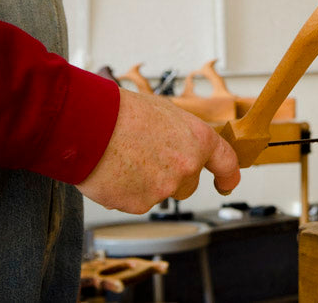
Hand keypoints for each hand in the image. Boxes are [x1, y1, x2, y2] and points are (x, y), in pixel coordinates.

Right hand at [77, 88, 240, 213]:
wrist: (89, 124)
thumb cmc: (123, 112)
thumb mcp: (166, 113)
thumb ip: (184, 136)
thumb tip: (186, 147)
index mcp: (200, 140)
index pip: (227, 164)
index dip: (228, 176)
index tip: (226, 183)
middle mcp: (188, 167)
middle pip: (189, 184)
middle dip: (173, 176)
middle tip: (147, 156)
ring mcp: (165, 188)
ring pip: (161, 193)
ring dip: (147, 183)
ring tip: (125, 158)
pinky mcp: (140, 204)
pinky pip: (137, 202)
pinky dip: (126, 191)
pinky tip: (114, 171)